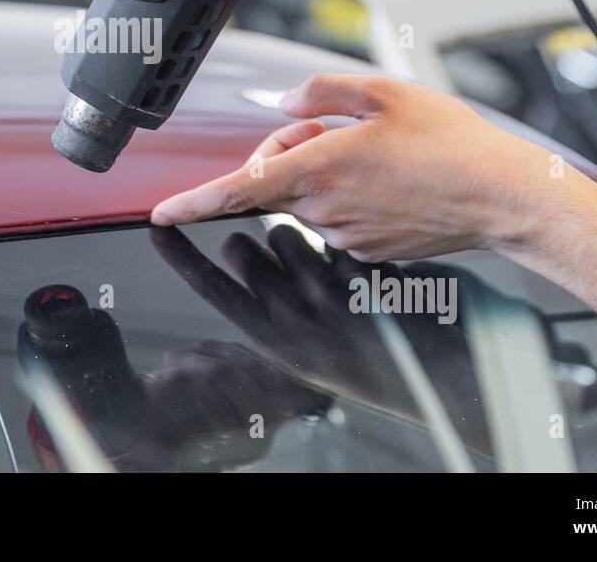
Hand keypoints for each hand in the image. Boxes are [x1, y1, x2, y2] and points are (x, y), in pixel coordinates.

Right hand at [150, 224, 488, 453]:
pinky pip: (331, 233)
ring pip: (287, 232)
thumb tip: (240, 246)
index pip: (212, 287)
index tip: (158, 224)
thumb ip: (270, 301)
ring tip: (328, 271)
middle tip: (280, 257)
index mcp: (274, 341)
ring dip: (301, 238)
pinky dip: (341, 243)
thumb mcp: (305, 347)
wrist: (438, 372)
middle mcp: (296, 319)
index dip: (181, 255)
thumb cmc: (365, 354)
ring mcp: (331, 295)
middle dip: (256, 242)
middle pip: (245, 249)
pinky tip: (362, 273)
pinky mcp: (365, 274)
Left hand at [151, 73, 570, 261]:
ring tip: (376, 152)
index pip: (237, 191)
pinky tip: (391, 179)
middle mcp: (325, 209)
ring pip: (306, 197)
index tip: (162, 213)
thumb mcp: (382, 93)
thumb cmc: (450, 143)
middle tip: (333, 125)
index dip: (192, 203)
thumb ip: (320, 92)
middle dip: (288, 150)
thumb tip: (284, 104)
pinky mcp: (368, 250)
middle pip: (274, 181)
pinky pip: (337, 216)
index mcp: (319, 169)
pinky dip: (347, 195)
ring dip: (320, 171)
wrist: (503, 196)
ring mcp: (346, 235)